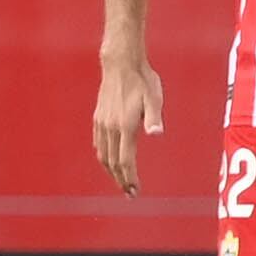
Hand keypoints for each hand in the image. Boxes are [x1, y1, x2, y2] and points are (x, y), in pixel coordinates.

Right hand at [91, 52, 164, 195]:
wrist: (121, 63)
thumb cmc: (142, 80)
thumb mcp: (154, 97)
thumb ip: (154, 117)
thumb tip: (157, 134)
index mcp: (125, 125)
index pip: (125, 160)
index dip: (129, 178)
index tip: (134, 190)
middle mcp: (111, 127)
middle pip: (113, 162)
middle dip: (121, 180)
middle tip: (129, 192)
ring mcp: (102, 122)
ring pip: (103, 155)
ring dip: (111, 171)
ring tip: (120, 180)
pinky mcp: (98, 117)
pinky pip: (98, 144)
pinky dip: (104, 157)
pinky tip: (109, 160)